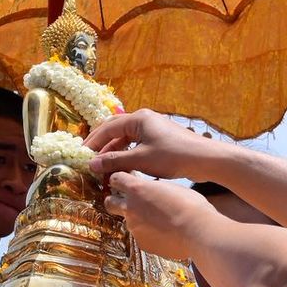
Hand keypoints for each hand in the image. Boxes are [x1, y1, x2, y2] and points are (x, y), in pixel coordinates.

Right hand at [87, 110, 219, 180]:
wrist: (205, 159)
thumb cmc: (172, 156)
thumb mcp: (140, 159)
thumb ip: (114, 161)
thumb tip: (91, 164)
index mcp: (138, 118)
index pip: (108, 128)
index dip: (93, 142)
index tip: (81, 155)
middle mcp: (144, 119)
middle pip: (115, 131)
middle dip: (101, 146)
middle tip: (88, 160)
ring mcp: (152, 128)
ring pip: (126, 139)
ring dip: (114, 152)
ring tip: (103, 168)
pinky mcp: (160, 139)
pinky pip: (136, 144)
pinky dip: (126, 155)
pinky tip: (121, 167)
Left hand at [103, 170, 212, 258]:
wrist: (197, 231)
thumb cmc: (190, 205)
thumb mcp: (172, 187)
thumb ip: (156, 189)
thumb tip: (154, 190)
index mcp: (137, 189)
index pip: (116, 179)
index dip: (119, 179)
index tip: (125, 180)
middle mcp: (130, 207)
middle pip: (110, 202)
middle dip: (114, 200)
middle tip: (127, 201)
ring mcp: (134, 227)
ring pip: (129, 221)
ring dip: (139, 219)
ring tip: (160, 221)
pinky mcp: (142, 243)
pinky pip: (142, 236)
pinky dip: (150, 233)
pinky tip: (166, 233)